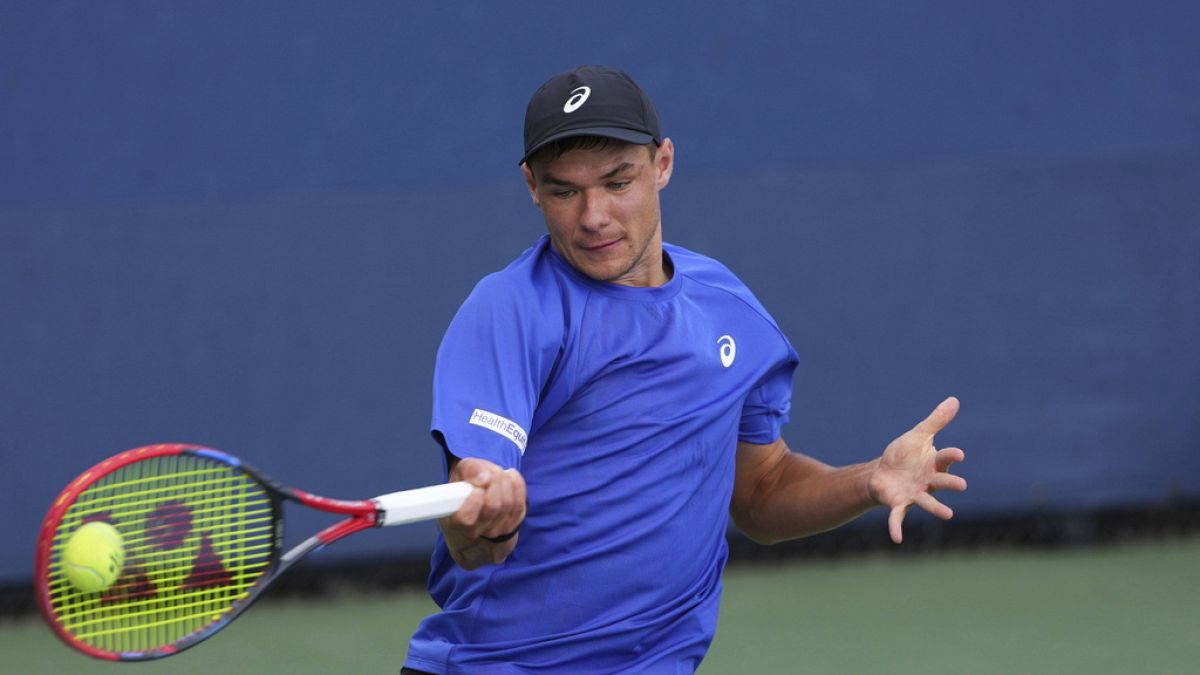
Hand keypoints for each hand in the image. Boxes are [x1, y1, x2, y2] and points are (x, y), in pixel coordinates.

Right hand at [439, 457, 526, 568]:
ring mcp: (493, 531)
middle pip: (492, 508)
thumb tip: (484, 478)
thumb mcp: (463, 470)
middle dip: (496, 482)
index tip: (479, 485)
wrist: (480, 494)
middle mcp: (474, 531)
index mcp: (454, 520)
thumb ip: (470, 470)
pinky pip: (519, 506)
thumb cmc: (468, 483)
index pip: (465, 518)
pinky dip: (518, 486)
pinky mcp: (510, 526)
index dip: (475, 499)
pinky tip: (511, 477)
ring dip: (506, 482)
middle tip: (493, 470)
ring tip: (499, 472)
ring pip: (508, 505)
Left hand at [867, 397, 966, 543]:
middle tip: (962, 484)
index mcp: (933, 464)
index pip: (945, 458)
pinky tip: (896, 539)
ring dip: (937, 508)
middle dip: (951, 482)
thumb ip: (936, 421)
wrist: (882, 473)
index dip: (950, 456)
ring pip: (928, 501)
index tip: (958, 454)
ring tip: (949, 515)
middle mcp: (927, 481)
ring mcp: (914, 494)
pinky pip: (898, 518)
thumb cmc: (903, 455)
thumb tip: (954, 400)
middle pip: (942, 481)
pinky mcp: (898, 504)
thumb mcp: (918, 435)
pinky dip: (896, 528)